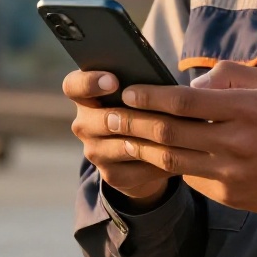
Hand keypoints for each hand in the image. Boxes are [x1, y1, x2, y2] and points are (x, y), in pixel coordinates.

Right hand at [63, 69, 173, 207]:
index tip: (113, 81)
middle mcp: (83, 124)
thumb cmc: (144, 106)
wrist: (143, 149)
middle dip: (131, 116)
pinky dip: (162, 160)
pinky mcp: (111, 175)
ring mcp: (94, 152)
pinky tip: (182, 153)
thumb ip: (143, 81)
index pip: (73, 86)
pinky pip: (139, 168)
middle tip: (155, 112)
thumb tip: (166, 83)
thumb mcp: (140, 90)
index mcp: (84, 95)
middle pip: (100, 120)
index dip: (90, 82)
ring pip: (124, 146)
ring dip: (153, 139)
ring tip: (181, 133)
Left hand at [111, 61, 256, 214]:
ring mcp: (230, 172)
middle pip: (169, 132)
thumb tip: (189, 85)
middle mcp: (234, 142)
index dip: (150, 96)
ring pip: (171, 159)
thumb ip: (227, 75)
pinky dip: (168, 164)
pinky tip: (151, 154)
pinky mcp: (228, 194)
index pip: (184, 102)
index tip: (128, 91)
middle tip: (109, 114)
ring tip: (118, 135)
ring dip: (140, 147)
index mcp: (244, 109)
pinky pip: (189, 177)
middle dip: (132, 122)